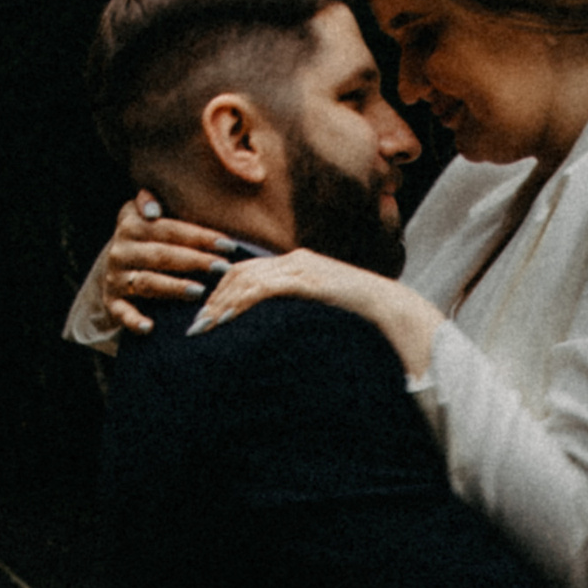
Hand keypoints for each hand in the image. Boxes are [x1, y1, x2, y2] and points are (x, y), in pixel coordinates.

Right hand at [100, 194, 238, 335]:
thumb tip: (152, 206)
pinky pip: (122, 313)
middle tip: (222, 268)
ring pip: (147, 282)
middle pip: (161, 255)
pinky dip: (133, 321)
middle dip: (194, 261)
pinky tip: (149, 328)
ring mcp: (116, 277)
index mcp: (131, 224)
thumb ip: (156, 201)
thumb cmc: (150, 238)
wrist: (119, 266)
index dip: (200, 236)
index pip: (170, 229)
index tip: (228, 245)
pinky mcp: (112, 302)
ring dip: (173, 287)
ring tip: (200, 291)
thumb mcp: (150, 215)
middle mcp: (121, 250)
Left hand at [191, 246, 442, 376]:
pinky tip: (227, 318)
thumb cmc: (359, 315)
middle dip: (214, 298)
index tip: (206, 315)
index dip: (221, 290)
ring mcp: (302, 267)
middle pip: (240, 271)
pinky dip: (242, 302)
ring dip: (222, 303)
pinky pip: (265, 288)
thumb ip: (298, 309)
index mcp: (296, 262)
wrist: (391, 310)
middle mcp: (295, 259)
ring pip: (247, 278)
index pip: (246, 269)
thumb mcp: (321, 308)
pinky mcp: (308, 280)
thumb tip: (275, 328)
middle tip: (197, 324)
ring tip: (205, 325)